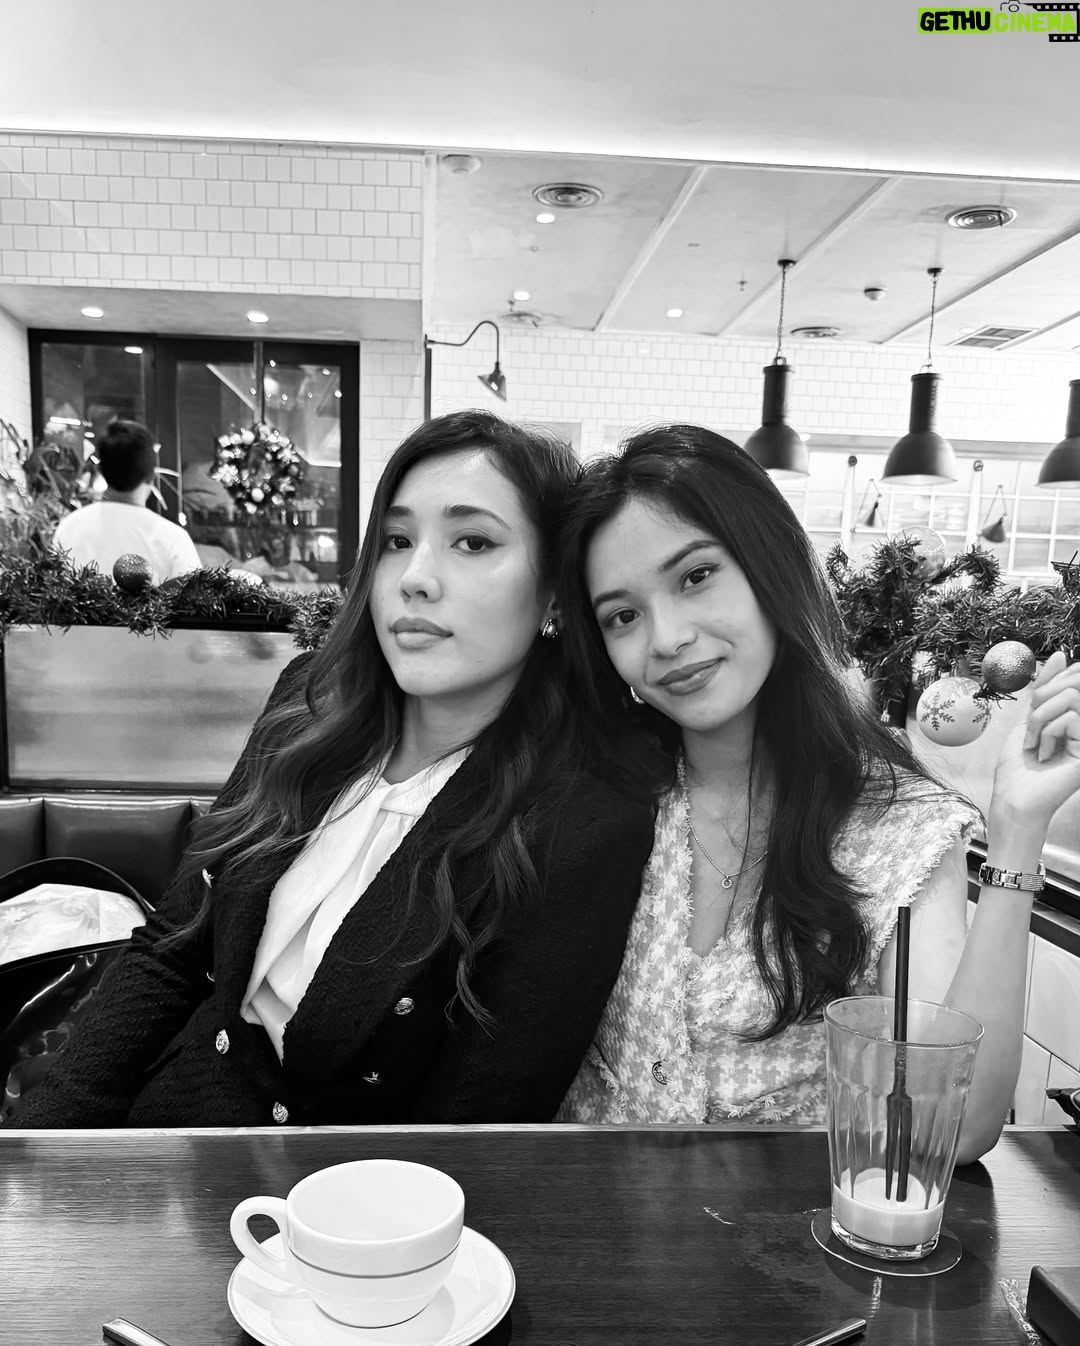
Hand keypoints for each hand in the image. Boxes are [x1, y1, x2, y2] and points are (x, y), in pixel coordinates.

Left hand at [991, 652, 1079, 825]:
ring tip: (1037, 742)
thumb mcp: (1028, 718)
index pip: (1074, 679)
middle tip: (1032, 725)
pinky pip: (1070, 717)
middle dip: (1043, 698)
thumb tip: (1061, 655)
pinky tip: (1045, 754)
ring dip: (1041, 718)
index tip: (1036, 702)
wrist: (1013, 798)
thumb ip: (1045, 688)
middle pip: (1074, 683)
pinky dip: (1047, 731)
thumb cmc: (1018, 765)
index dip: (1052, 681)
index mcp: (1076, 718)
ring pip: (1071, 697)